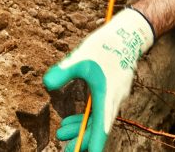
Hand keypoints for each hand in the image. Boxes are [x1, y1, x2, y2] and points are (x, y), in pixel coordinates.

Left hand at [43, 8, 154, 151]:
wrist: (128, 34)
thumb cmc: (105, 45)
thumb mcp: (81, 56)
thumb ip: (63, 71)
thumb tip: (46, 84)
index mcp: (106, 97)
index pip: (100, 131)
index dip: (91, 145)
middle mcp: (113, 100)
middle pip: (99, 129)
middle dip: (81, 139)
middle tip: (63, 145)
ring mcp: (115, 96)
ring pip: (99, 120)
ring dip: (81, 128)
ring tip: (60, 131)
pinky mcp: (114, 91)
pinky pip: (101, 111)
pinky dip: (87, 117)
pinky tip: (73, 117)